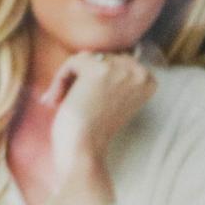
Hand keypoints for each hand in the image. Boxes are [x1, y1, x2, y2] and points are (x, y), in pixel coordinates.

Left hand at [45, 51, 154, 183]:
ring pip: (84, 58)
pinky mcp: (100, 70)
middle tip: (67, 102)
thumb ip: (111, 76)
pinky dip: (59, 80)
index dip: (93, 79)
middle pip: (100, 57)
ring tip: (59, 100)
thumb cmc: (92, 130)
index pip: (115, 61)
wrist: (84, 149)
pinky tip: (56, 100)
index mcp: (148, 79)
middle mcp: (140, 72)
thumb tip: (91, 54)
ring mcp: (121, 69)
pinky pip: (72, 62)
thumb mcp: (111, 98)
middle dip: (80, 78)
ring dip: (68, 79)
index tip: (84, 100)